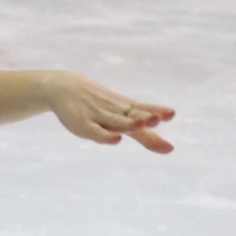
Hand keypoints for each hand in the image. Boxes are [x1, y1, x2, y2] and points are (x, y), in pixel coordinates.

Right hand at [45, 73, 174, 152]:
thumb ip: (145, 134)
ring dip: (130, 123)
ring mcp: (98, 117)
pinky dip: (106, 136)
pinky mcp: (83, 125)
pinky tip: (116, 140)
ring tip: (144, 123)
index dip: (157, 111)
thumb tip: (170, 148)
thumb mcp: (123, 118)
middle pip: (133, 115)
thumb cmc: (99, 104)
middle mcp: (114, 111)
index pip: (143, 110)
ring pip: (116, 122)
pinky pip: (96, 132)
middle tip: (159, 118)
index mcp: (125, 108)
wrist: (63, 87)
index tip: (171, 114)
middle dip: (146, 117)